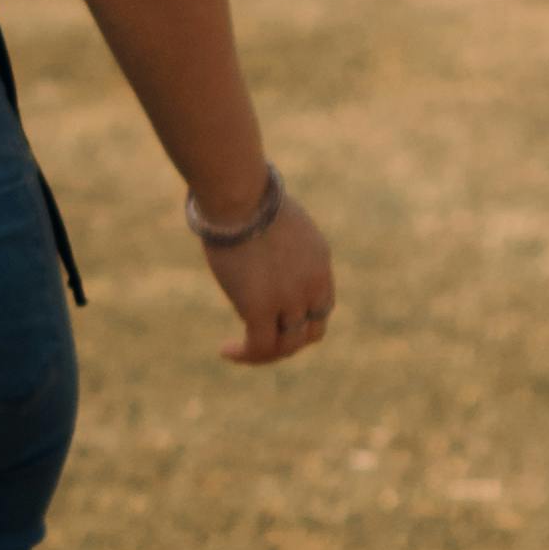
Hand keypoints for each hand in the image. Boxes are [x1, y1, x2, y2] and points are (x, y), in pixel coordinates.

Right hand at [203, 186, 333, 368]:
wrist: (240, 195)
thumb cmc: (245, 194)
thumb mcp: (272, 217)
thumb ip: (272, 238)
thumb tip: (252, 236)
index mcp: (319, 261)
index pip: (321, 305)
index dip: (300, 318)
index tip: (274, 319)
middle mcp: (312, 285)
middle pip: (312, 331)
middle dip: (287, 341)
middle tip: (257, 340)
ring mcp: (290, 299)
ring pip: (287, 345)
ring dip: (264, 353)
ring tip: (238, 350)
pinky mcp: (261, 308)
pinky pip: (260, 346)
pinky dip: (246, 355)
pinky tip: (227, 351)